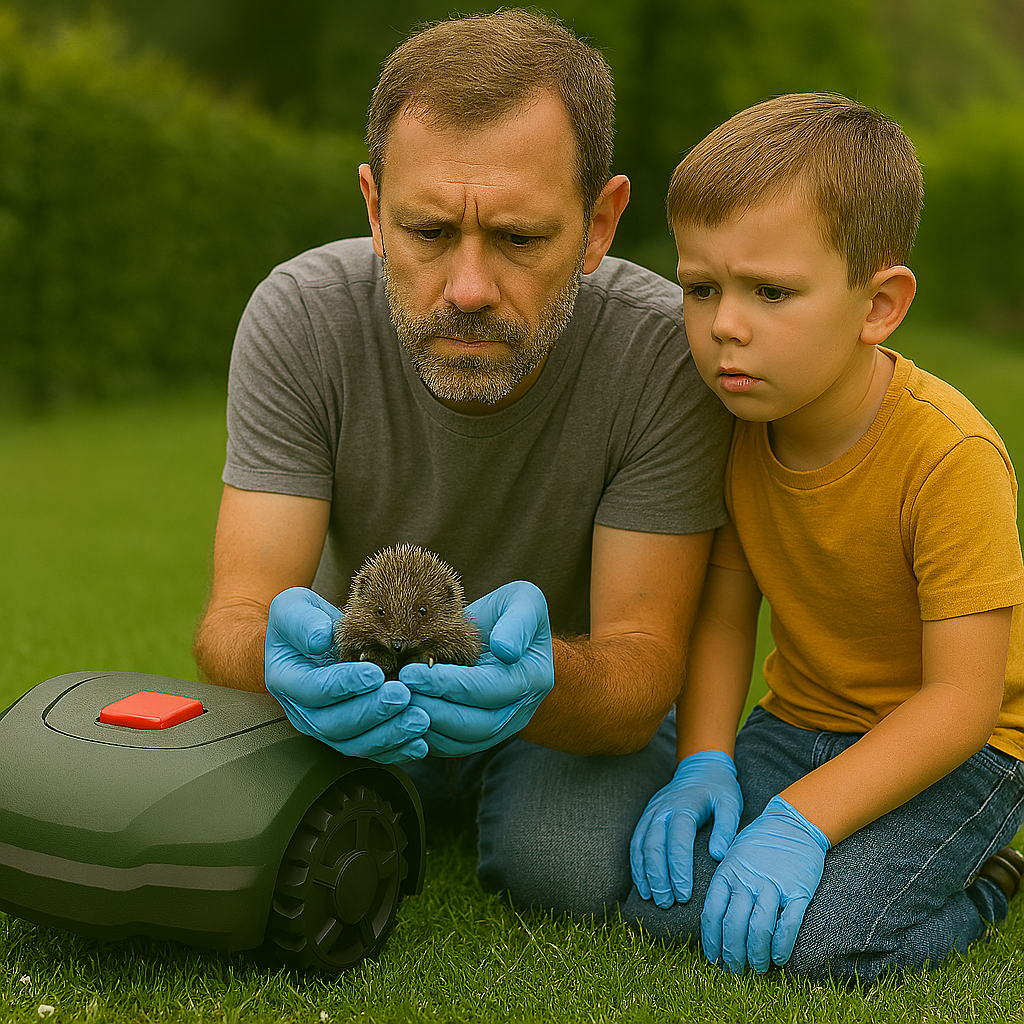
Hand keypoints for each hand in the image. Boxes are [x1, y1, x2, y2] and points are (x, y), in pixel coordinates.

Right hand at [265, 587, 429, 763]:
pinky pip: (372, 750)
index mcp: (287, 679)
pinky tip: (421, 743)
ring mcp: (326, 727)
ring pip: (355, 743)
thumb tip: (319, 639)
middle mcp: (303, 711)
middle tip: (403, 696)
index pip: (313, 689)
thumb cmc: (306, 618)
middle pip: (334, 724)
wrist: (318, 637)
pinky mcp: (350, 736)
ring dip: (389, 734)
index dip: (343, 684)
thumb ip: (302, 620)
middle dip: (372, 711)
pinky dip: (397, 750)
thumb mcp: (295, 605)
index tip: (374, 673)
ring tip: (419, 719)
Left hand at [400, 580, 553, 755]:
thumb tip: (506, 650)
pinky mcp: (479, 736)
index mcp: (533, 677)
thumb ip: (518, 620)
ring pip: (462, 742)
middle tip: (397, 693)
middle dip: (433, 709)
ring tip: (395, 705)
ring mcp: (501, 727)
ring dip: (426, 727)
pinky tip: (401, 717)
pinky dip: (425, 738)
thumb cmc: (511, 611)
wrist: (505, 633)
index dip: (450, 684)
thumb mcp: (523, 601)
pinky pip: (451, 747)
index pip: (490, 690)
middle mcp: (520, 710)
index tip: (412, 672)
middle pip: (477, 725)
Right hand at [630, 750, 741, 906]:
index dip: (678, 869)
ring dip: (644, 874)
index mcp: (684, 807)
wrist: (700, 766)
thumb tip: (717, 855)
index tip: (684, 894)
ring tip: (653, 898)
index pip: (677, 841)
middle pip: (654, 846)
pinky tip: (642, 884)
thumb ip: (727, 828)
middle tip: (667, 903)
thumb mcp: (731, 804)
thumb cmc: (719, 789)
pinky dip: (636, 865)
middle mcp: (663, 810)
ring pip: (640, 845)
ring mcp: (651, 812)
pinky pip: (636, 842)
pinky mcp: (647, 816)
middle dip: (658, 877)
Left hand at [701, 795, 829, 973]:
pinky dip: (781, 946)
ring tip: (756, 968)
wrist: (793, 824)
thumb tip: (714, 921)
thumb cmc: (759, 843)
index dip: (710, 941)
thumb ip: (724, 884)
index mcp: (727, 873)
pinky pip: (788, 924)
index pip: (712, 913)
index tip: (713, 959)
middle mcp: (747, 880)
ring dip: (756, 955)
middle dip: (732, 954)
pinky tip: (777, 958)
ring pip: (759, 928)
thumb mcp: (732, 856)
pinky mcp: (798, 891)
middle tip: (734, 970)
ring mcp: (773, 885)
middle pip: (733, 925)